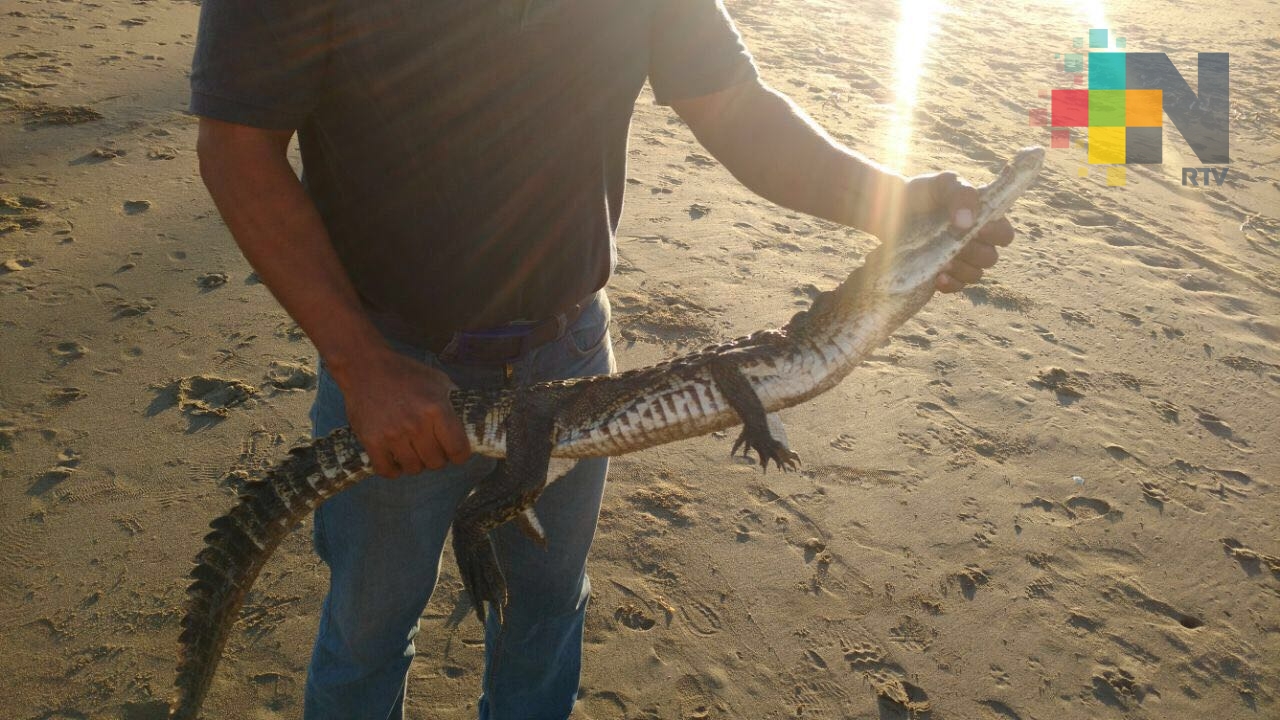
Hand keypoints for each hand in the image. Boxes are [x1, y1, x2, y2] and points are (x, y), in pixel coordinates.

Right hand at [331, 346, 471, 477]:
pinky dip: (393, 470)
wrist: (365, 367)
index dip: (460, 455)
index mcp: (436, 408)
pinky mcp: (371, 440)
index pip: (458, 449)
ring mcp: (392, 434)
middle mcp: (416, 423)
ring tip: (413, 450)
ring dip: (416, 463)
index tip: (456, 452)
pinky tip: (396, 459)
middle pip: (436, 462)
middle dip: (437, 457)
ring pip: (413, 468)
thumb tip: (469, 419)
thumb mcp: (437, 380)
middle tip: (431, 447)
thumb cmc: (405, 373)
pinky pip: (386, 470)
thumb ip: (454, 400)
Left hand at [902, 171, 1015, 292]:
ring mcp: (959, 259)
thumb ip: (961, 194)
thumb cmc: (922, 193)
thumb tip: (968, 222)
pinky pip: (957, 286)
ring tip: (941, 261)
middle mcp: (975, 241)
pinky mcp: (943, 273)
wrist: (890, 209)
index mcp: (982, 219)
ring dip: (961, 269)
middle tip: (954, 243)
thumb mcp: (942, 184)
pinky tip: (937, 277)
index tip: (977, 228)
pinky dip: (950, 284)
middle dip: (974, 253)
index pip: (1004, 234)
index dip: (996, 234)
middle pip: (990, 258)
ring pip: (975, 274)